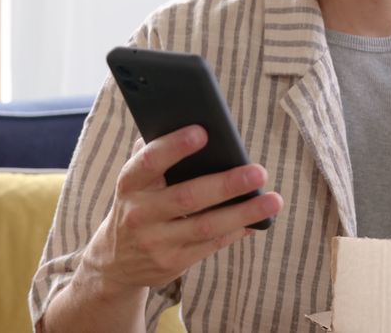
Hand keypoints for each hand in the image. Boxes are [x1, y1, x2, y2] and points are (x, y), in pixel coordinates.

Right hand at [77, 125, 283, 295]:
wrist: (117, 260)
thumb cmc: (139, 203)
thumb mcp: (136, 180)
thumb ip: (156, 154)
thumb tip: (195, 126)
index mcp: (130, 183)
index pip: (150, 162)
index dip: (174, 147)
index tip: (203, 132)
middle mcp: (139, 213)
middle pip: (187, 197)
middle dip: (226, 184)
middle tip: (259, 172)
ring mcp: (156, 242)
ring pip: (206, 226)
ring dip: (243, 212)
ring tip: (273, 200)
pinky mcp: (172, 263)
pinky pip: (211, 245)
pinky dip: (236, 230)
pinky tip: (257, 219)